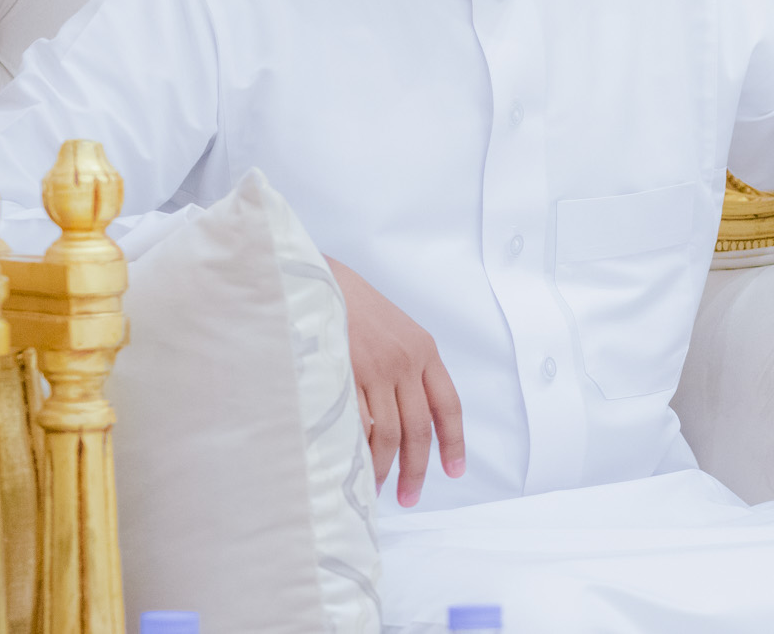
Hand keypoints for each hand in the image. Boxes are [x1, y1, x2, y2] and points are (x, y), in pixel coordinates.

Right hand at [328, 256, 465, 506]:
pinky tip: (353, 467)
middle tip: (410, 496)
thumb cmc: (354, 305)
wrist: (319, 276)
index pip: (448, 405)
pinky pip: (357, 425)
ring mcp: (375, 369)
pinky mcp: (345, 374)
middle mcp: (406, 362)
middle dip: (417, 469)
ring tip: (378, 488)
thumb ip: (406, 367)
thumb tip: (408, 415)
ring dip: (384, 468)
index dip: (453, 442)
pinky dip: (357, 452)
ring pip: (388, 434)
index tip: (455, 471)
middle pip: (418, 429)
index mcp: (424, 351)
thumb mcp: (395, 330)